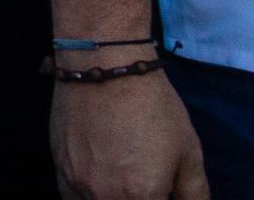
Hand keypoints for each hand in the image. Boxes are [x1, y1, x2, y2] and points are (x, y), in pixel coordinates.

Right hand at [52, 69, 209, 198]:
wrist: (105, 67)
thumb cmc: (153, 106)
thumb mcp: (188, 151)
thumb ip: (195, 193)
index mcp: (141, 196)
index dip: (163, 197)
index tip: (165, 189)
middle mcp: (105, 196)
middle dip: (139, 197)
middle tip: (146, 180)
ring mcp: (76, 182)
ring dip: (113, 196)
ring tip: (124, 178)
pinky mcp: (59, 166)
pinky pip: (71, 196)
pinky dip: (86, 196)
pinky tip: (99, 180)